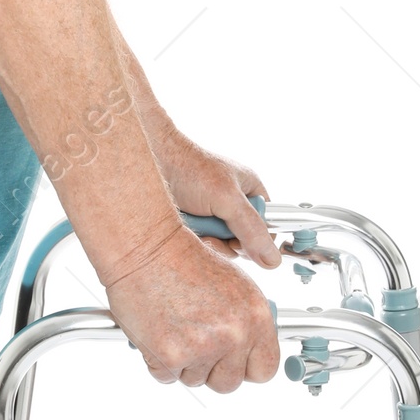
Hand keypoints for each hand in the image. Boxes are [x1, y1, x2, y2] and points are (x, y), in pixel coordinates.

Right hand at [104, 224, 282, 391]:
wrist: (145, 248)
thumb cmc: (183, 260)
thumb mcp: (234, 284)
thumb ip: (248, 322)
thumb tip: (249, 352)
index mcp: (257, 316)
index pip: (266, 369)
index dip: (245, 367)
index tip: (233, 361)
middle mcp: (235, 334)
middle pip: (229, 383)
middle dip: (211, 369)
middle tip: (195, 342)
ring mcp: (204, 347)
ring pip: (195, 381)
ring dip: (183, 363)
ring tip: (175, 327)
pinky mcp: (171, 355)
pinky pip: (167, 377)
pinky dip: (158, 361)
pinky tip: (159, 331)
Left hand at [148, 131, 282, 271]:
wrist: (146, 160)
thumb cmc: (187, 167)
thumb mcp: (227, 199)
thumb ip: (252, 229)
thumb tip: (273, 260)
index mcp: (248, 189)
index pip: (267, 224)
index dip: (257, 239)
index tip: (240, 241)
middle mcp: (231, 203)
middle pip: (241, 242)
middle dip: (226, 243)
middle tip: (213, 235)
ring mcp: (209, 214)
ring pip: (218, 246)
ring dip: (206, 242)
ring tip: (193, 228)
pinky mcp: (191, 224)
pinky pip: (198, 244)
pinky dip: (191, 240)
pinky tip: (182, 229)